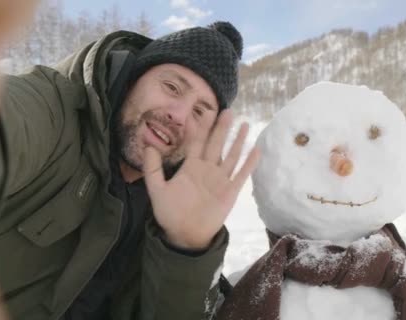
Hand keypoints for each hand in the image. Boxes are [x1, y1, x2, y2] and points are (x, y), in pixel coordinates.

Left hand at [144, 110, 259, 249]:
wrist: (185, 235)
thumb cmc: (170, 213)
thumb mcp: (157, 189)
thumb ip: (153, 168)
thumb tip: (149, 145)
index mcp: (191, 167)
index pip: (197, 142)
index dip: (201, 127)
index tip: (205, 111)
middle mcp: (207, 170)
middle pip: (216, 144)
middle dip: (221, 127)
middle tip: (227, 110)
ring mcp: (220, 180)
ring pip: (231, 155)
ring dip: (237, 140)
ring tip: (244, 124)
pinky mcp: (230, 191)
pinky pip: (242, 174)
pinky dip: (249, 163)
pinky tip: (256, 149)